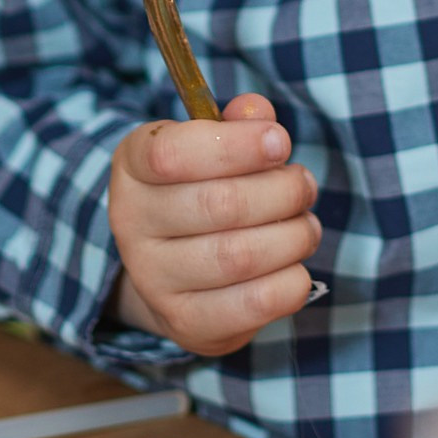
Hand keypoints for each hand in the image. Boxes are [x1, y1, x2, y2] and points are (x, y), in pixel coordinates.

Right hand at [108, 91, 322, 354]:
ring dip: (292, 236)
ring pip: (238, 256)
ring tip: (305, 224)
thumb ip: (236, 123)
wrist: (173, 268)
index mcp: (133, 166)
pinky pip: (250, 305)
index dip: (236, 146)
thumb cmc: (201, 188)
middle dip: (281, 191)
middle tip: (304, 185)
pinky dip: (290, 283)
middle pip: (219, 204)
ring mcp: (154, 280)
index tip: (280, 141)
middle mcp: (131, 224)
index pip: (171, 154)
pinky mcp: (186, 323)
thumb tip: (257, 114)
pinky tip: (296, 266)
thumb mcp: (209, 143)